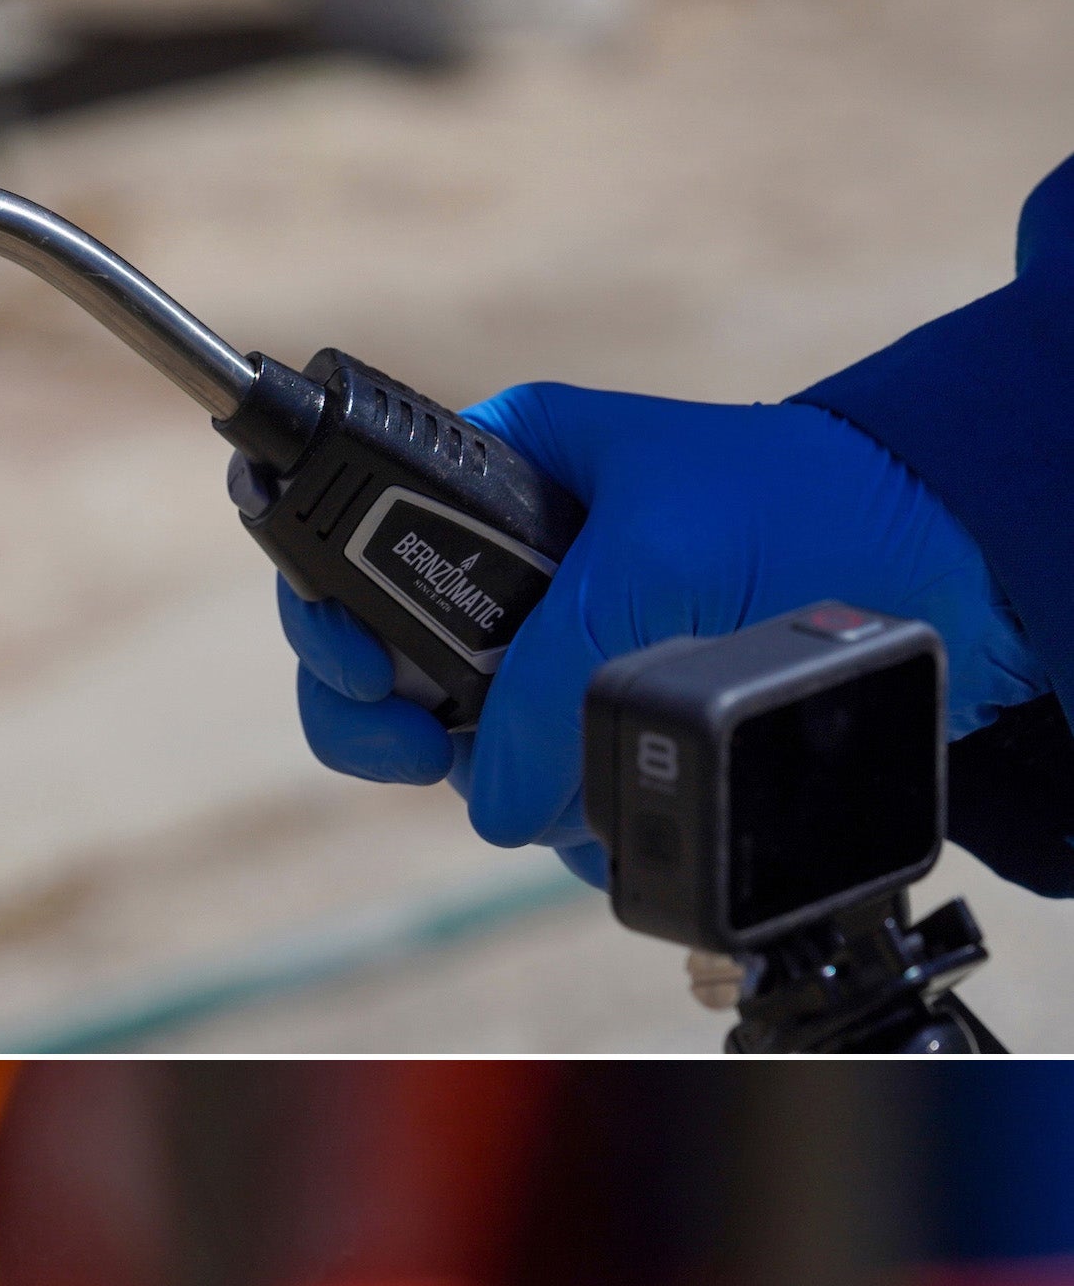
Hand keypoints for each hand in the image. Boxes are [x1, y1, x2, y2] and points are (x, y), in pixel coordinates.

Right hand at [251, 385, 1047, 884]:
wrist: (955, 569)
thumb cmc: (813, 507)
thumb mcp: (653, 561)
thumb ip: (546, 680)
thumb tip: (486, 799)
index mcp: (505, 470)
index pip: (357, 535)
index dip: (331, 611)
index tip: (363, 668)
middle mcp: (518, 564)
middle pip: (384, 660)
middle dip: (397, 716)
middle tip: (419, 743)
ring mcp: (560, 649)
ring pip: (459, 744)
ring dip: (493, 776)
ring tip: (560, 766)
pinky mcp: (610, 722)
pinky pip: (540, 793)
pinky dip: (562, 815)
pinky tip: (600, 802)